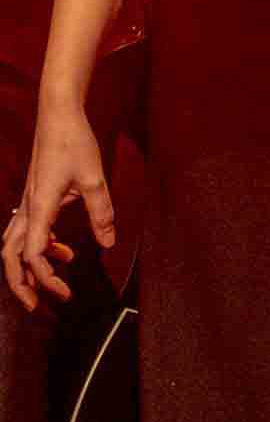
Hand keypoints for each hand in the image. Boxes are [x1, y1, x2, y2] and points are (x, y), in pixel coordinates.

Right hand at [2, 103, 112, 310]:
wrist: (58, 115)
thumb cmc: (74, 142)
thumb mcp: (94, 178)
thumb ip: (101, 212)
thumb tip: (108, 243)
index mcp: (40, 207)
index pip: (32, 254)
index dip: (43, 278)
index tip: (63, 292)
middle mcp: (28, 207)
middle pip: (10, 256)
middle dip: (20, 284)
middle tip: (37, 307)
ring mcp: (28, 202)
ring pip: (14, 244)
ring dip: (28, 267)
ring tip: (53, 282)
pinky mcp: (34, 197)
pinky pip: (28, 230)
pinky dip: (40, 247)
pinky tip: (64, 251)